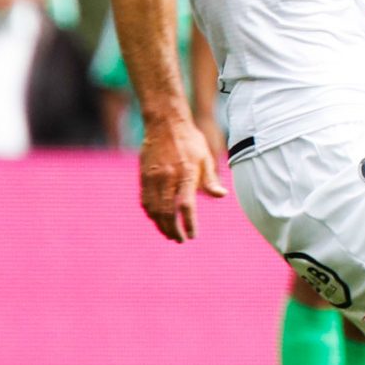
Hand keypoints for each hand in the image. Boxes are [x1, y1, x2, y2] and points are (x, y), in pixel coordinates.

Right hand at [139, 119, 226, 242]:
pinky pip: (145, 200)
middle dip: (173, 229)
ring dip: (160, 225)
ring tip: (169, 233)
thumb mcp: (206, 157)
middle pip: (167, 212)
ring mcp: (152, 178)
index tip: (192, 236)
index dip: (188, 224)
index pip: (186, 206)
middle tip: (180, 240)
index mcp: (185, 174)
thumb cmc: (190, 141)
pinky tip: (157, 219)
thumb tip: (222, 196)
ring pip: (153, 209)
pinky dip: (151, 213)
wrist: (165, 124)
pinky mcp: (143, 176)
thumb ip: (211, 179)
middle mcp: (167, 178)